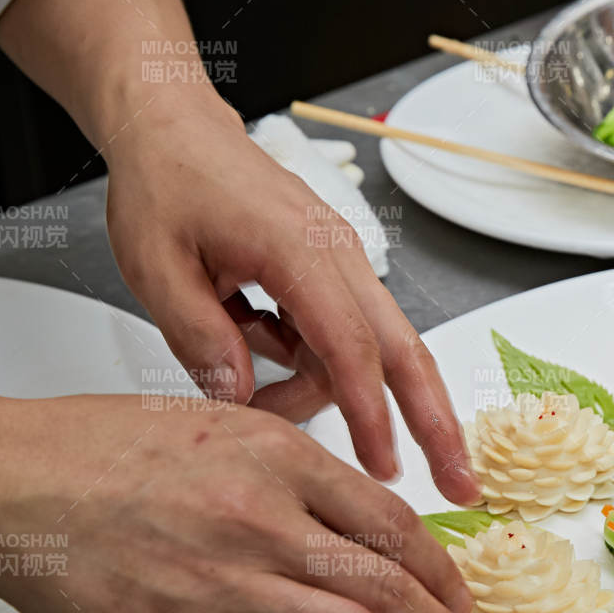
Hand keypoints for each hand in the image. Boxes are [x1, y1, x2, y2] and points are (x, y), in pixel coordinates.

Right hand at [0, 393, 476, 612]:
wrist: (5, 478)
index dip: (440, 567)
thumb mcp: (220, 425)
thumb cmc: (99, 449)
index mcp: (278, 457)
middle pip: (390, 585)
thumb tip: (358, 529)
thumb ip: (294, 474)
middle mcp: (261, 517)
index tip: (456, 590)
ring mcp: (221, 581)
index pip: (395, 521)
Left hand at [102, 99, 477, 503]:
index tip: (382, 468)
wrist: (173, 128)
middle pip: (405, 350)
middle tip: (459, 484)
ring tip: (260, 404)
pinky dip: (319, 368)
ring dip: (337, 397)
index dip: (369, 414)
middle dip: (435, 422)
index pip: (349, 346)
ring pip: (372, 352)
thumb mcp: (154, 267)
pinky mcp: (331, 275)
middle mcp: (336, 255)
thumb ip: (198, 338)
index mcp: (296, 248)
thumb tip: (238, 398)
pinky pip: (344, 338)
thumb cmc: (166, 183)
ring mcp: (341, 264)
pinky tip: (262, 357)